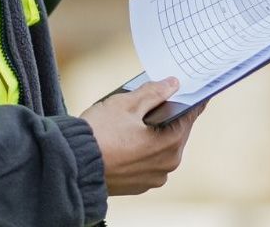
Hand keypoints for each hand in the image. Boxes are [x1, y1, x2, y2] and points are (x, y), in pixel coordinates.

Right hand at [81, 78, 206, 194]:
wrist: (72, 166)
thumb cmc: (100, 134)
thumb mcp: (128, 103)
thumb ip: (154, 92)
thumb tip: (173, 84)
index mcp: (170, 143)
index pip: (190, 115)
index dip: (192, 99)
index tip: (197, 89)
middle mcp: (166, 165)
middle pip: (177, 131)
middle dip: (169, 114)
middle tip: (158, 97)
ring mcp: (152, 178)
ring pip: (162, 146)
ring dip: (156, 132)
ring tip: (139, 116)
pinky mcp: (138, 185)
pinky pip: (149, 160)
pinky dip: (144, 148)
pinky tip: (130, 136)